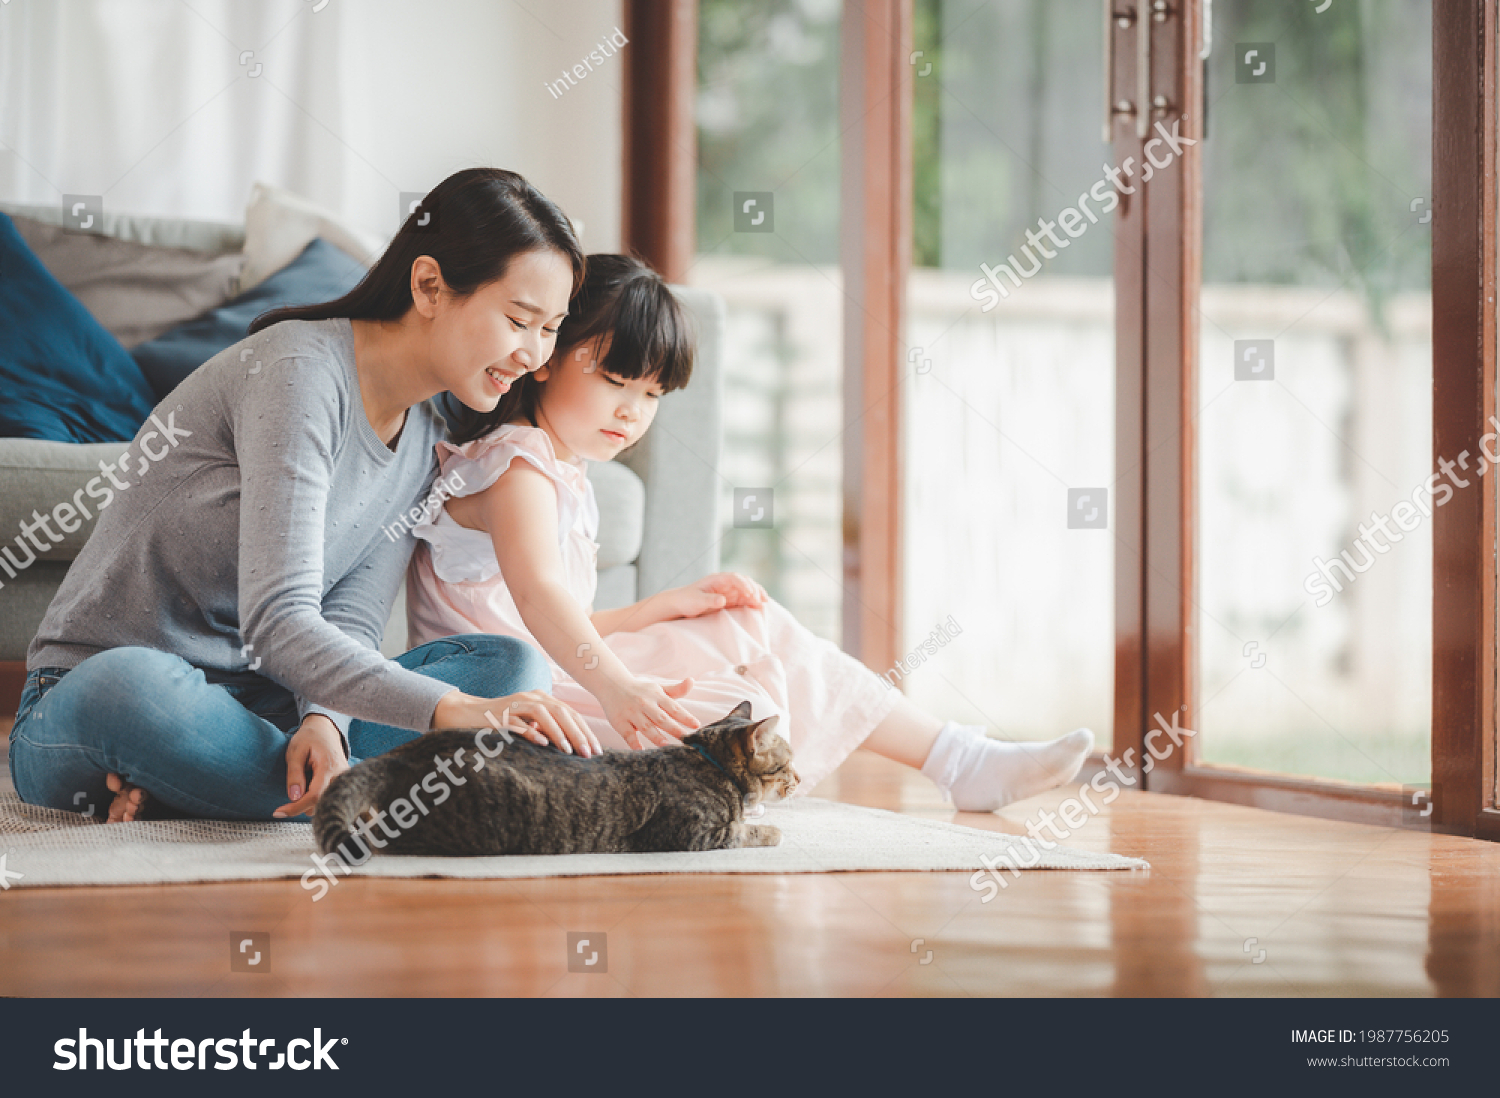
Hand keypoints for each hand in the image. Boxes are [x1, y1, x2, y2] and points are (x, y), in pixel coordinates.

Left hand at [274, 714, 349, 818]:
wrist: (325, 729)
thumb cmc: (309, 738)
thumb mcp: (295, 752)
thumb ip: (294, 774)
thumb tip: (294, 798)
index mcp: (329, 767)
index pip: (314, 796)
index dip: (296, 807)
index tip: (279, 812)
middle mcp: (341, 776)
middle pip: (320, 803)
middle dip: (301, 803)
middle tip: (293, 787)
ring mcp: (345, 780)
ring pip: (324, 803)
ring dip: (309, 799)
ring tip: (305, 779)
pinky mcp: (345, 783)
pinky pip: (328, 797)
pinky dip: (316, 796)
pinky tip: (312, 783)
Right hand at [432, 688, 602, 757]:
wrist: (464, 714)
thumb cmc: (500, 723)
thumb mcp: (527, 724)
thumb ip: (546, 729)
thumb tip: (572, 747)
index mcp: (540, 699)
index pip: (569, 713)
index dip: (585, 731)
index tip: (596, 750)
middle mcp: (530, 698)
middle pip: (561, 712)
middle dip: (578, 733)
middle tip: (589, 754)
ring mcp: (514, 705)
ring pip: (543, 714)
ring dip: (558, 732)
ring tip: (569, 751)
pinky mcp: (499, 716)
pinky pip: (518, 723)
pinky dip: (531, 732)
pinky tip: (543, 744)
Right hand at [598, 677, 699, 749]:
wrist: (611, 683)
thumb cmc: (640, 690)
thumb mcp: (658, 688)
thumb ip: (676, 689)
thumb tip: (692, 681)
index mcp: (657, 696)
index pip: (673, 707)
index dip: (685, 716)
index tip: (696, 725)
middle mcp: (645, 704)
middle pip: (661, 718)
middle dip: (674, 729)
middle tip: (686, 739)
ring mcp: (632, 714)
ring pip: (646, 727)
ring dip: (656, 737)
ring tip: (667, 745)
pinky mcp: (620, 722)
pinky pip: (628, 735)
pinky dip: (634, 743)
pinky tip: (641, 750)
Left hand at [658, 572, 768, 620]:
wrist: (680, 605)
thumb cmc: (686, 600)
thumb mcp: (696, 601)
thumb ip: (709, 600)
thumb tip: (723, 599)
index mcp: (717, 579)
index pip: (734, 578)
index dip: (744, 585)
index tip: (750, 594)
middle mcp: (725, 583)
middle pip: (744, 582)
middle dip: (754, 589)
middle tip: (760, 601)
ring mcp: (729, 591)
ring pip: (747, 590)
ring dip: (756, 595)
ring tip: (764, 603)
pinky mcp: (730, 600)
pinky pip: (745, 599)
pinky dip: (753, 602)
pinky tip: (760, 607)